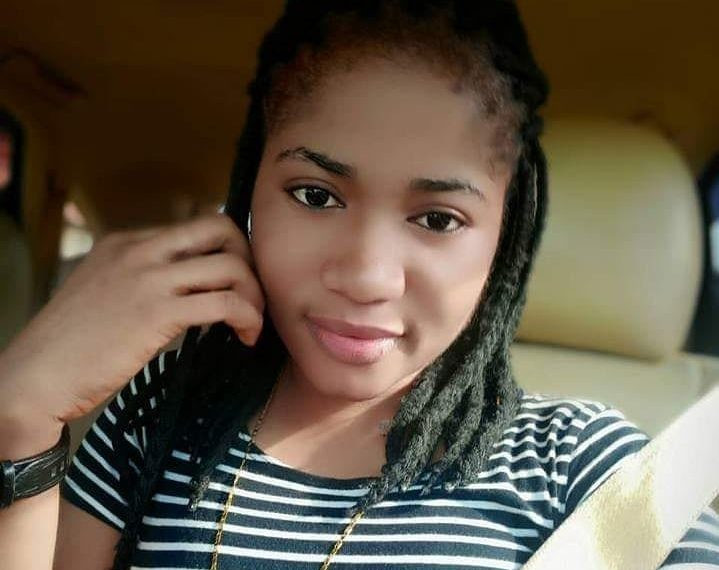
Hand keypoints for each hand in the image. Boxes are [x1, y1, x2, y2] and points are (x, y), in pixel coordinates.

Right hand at [0, 212, 264, 425]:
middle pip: (221, 229)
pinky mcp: (157, 312)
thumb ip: (143, 277)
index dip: (228, 252)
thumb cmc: (72, 344)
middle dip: (250, 260)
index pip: (197, 226)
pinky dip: (248, 318)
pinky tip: (245, 337)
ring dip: (255, 296)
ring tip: (252, 324)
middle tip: (250, 295)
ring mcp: (148, 278)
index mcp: (127, 241)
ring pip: (231, 267)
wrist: (36, 376)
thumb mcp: (105, 290)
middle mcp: (140, 249)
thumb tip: (191, 286)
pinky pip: (225, 303)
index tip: (235, 283)